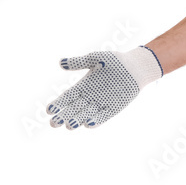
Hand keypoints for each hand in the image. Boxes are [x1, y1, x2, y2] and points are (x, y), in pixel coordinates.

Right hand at [47, 47, 162, 129]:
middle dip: (63, 116)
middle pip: (73, 109)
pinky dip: (96, 121)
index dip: (58, 104)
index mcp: (83, 86)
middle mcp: (89, 97)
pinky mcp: (113, 108)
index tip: (49, 110)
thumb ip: (79, 62)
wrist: (136, 66)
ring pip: (85, 115)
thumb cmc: (116, 61)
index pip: (67, 97)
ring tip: (69, 126)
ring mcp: (101, 103)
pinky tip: (88, 124)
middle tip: (53, 124)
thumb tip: (60, 63)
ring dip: (77, 120)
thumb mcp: (96, 59)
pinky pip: (103, 117)